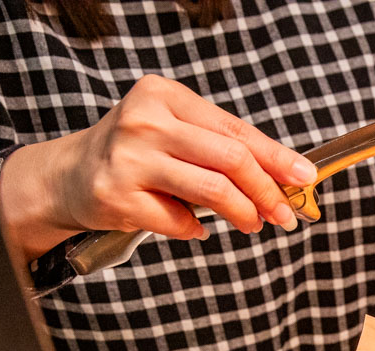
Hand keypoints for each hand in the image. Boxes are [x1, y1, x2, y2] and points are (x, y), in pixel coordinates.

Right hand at [0, 75, 317, 259]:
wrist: (68, 175)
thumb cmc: (135, 154)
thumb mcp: (176, 134)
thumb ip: (223, 149)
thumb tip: (285, 179)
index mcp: (166, 96)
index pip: (236, 130)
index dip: (277, 157)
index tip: (305, 178)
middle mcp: (146, 120)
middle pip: (231, 159)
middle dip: (267, 191)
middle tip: (285, 215)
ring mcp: (129, 157)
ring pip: (212, 190)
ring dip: (243, 213)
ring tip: (252, 224)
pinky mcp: (117, 196)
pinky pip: (179, 221)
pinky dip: (195, 230)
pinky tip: (193, 227)